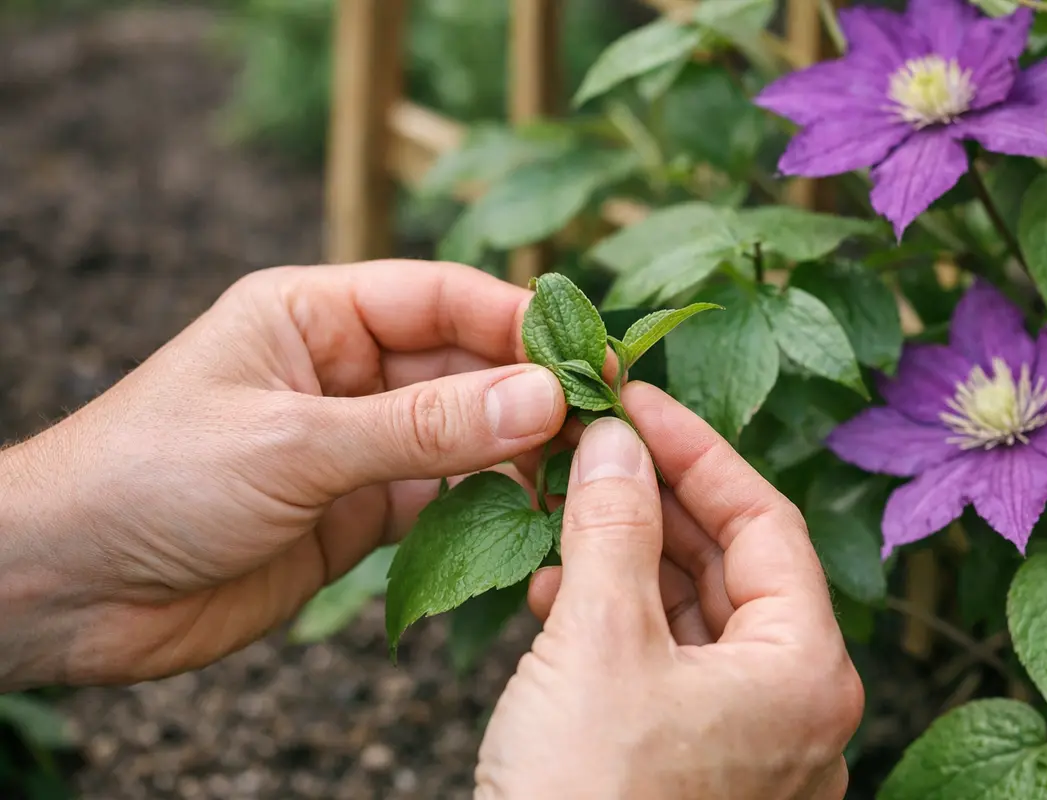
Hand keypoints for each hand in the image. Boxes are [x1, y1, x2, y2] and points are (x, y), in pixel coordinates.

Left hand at [0, 260, 565, 688]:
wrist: (67, 590)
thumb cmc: (152, 478)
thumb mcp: (295, 442)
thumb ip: (424, 427)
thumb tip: (543, 398)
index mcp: (315, 313)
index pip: (441, 297)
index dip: (518, 321)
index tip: (587, 356)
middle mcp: (342, 370)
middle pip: (463, 366)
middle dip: (529, 392)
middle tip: (604, 423)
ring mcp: (354, 443)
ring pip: (461, 435)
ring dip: (517, 451)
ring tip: (581, 473)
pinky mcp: (356, 512)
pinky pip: (441, 500)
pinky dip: (485, 508)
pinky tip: (529, 517)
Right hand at [475, 383, 862, 799]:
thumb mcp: (597, 642)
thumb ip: (614, 526)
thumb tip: (615, 438)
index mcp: (805, 672)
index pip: (763, 519)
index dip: (695, 449)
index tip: (633, 401)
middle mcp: (794, 709)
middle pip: (731, 565)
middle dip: (653, 501)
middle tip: (589, 448)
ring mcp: (746, 746)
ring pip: (693, 616)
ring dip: (626, 558)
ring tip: (560, 514)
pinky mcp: (694, 770)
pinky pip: (667, 668)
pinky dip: (616, 621)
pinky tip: (558, 594)